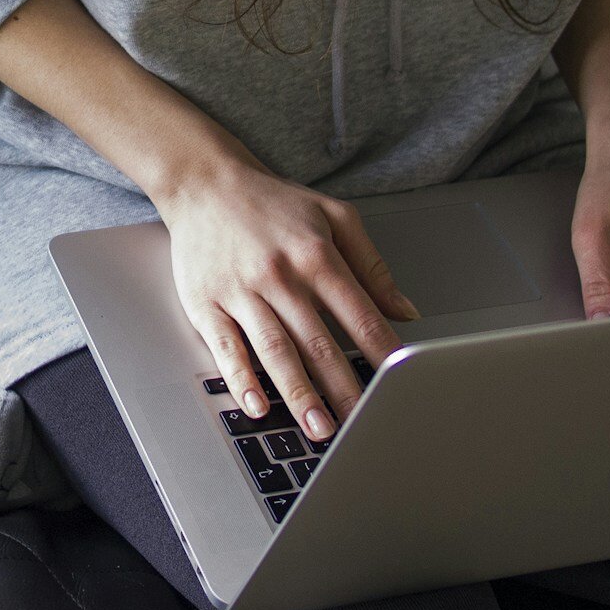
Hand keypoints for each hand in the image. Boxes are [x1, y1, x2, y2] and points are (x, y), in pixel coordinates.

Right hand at [155, 159, 417, 441]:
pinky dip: (242, 380)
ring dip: (299, 394)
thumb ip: (372, 265)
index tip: (398, 384)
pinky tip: (257, 406)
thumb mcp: (334, 217)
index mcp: (316, 255)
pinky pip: (227, 348)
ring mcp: (241, 292)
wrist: (203, 182)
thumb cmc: (272, 203)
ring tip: (319, 428)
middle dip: (343, 389)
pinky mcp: (207, 303)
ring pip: (276, 351)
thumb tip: (406, 311)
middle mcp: (280, 276)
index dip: (382, 352)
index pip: (358, 314)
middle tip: (363, 425)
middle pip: (319, 342)